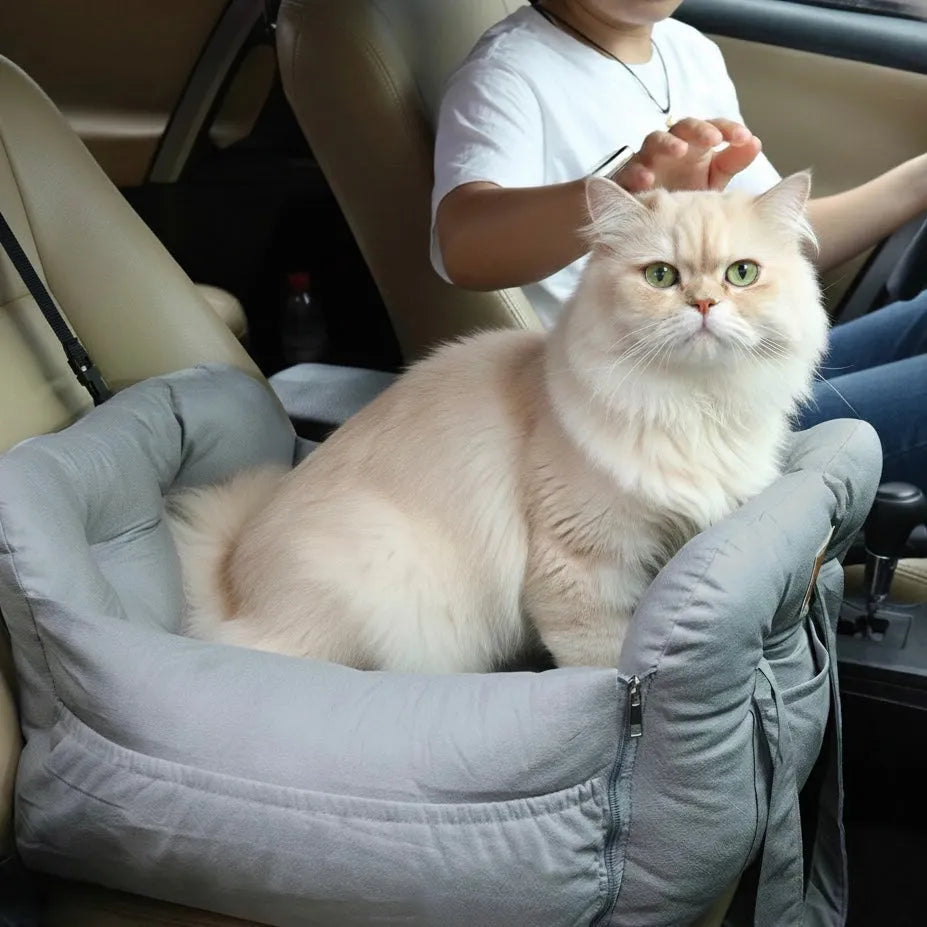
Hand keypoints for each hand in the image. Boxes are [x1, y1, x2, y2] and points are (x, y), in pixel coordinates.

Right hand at [615, 118, 761, 192]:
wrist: (650, 216)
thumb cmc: (684, 191)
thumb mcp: (713, 179)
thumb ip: (732, 161)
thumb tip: (755, 143)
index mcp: (695, 144)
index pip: (712, 127)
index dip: (728, 129)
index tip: (745, 138)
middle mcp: (672, 146)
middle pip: (684, 127)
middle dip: (698, 130)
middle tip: (714, 139)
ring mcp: (648, 159)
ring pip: (655, 141)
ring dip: (668, 144)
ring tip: (680, 151)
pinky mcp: (628, 176)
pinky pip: (630, 170)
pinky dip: (638, 173)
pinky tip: (647, 180)